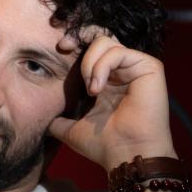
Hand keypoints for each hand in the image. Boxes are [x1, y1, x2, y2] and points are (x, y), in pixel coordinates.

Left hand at [47, 27, 175, 171]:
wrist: (125, 155)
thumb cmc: (104, 145)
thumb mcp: (71, 130)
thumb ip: (58, 120)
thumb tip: (42, 121)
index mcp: (106, 80)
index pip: (91, 49)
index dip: (75, 42)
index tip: (60, 49)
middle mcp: (122, 70)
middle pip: (100, 36)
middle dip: (79, 36)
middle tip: (64, 48)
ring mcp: (136, 67)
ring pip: (106, 42)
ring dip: (90, 63)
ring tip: (90, 89)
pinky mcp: (149, 67)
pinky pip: (118, 53)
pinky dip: (101, 67)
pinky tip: (97, 89)